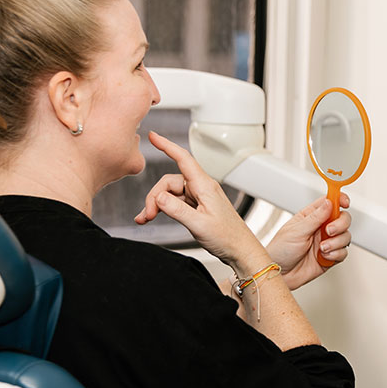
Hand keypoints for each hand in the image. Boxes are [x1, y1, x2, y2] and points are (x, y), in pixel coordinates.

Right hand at [135, 131, 269, 274]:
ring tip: (146, 218)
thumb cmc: (227, 238)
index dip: (167, 146)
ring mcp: (198, 197)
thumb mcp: (199, 224)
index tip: (153, 136)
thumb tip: (158, 197)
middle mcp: (201, 188)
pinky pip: (174, 203)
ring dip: (156, 205)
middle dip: (155, 196)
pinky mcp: (196, 207)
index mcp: (204, 186)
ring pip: (169, 193)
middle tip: (147, 215)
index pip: (183, 159)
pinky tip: (152, 218)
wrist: (240, 251)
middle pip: (169, 182)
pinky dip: (163, 209)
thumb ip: (176, 209)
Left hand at [266, 193, 351, 289]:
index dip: (340, 199)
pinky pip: (343, 253)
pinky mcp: (330, 257)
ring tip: (322, 248)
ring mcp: (327, 242)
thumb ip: (315, 217)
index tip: (344, 203)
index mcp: (311, 216)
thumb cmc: (280, 250)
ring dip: (336, 242)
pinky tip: (324, 256)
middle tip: (329, 231)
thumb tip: (329, 203)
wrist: (279, 273)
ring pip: (345, 236)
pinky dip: (335, 254)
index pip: (330, 202)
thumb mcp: (296, 231)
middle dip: (340, 224)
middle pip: (343, 219)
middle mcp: (321, 228)